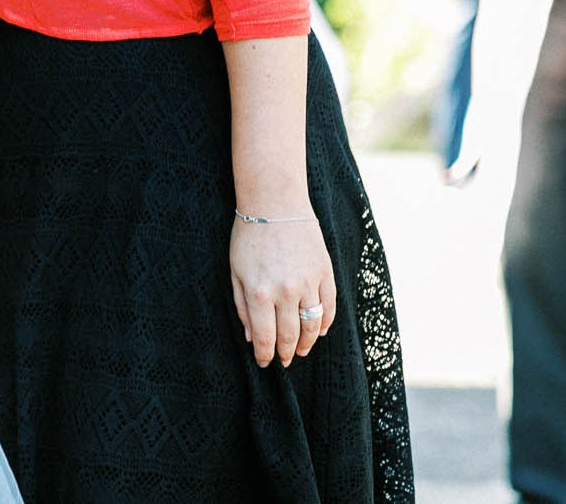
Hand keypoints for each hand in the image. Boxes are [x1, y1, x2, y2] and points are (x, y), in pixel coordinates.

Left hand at [228, 212, 335, 368]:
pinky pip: (330, 307)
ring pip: (313, 326)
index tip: (264, 362)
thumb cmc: (249, 237)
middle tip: (284, 361)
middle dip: (286, 353)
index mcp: (259, 292)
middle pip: (290, 336)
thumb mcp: (235, 271)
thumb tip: (250, 336)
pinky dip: (326, 323)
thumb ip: (242, 305)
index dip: (265, 354)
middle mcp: (286, 292)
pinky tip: (319, 331)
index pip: (265, 337)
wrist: (275, 203)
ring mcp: (309, 283)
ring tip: (301, 351)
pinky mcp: (326, 274)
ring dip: (308, 343)